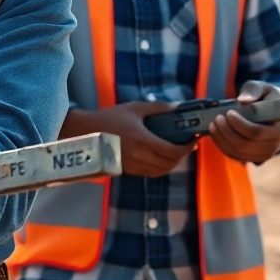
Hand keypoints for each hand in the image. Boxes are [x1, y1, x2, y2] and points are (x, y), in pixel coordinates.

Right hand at [63, 102, 195, 177]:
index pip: (173, 151)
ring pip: (161, 171)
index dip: (186, 148)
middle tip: (186, 146)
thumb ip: (158, 107)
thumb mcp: (135, 108)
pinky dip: (160, 167)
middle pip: (170, 164)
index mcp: (144, 141)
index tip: (193, 141)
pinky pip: (150, 173)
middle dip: (181, 156)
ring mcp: (134, 166)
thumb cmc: (111, 118)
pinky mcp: (128, 171)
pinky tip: (160, 158)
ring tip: (175, 152)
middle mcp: (141, 157)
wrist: (87, 133)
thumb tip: (178, 106)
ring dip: (172, 163)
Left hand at [207, 81, 279, 164]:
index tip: (229, 113)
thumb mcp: (265, 89)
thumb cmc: (269, 100)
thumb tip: (242, 99)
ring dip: (221, 138)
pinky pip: (233, 155)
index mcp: (279, 130)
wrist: (277, 115)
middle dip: (226, 131)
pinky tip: (216, 132)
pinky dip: (221, 144)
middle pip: (243, 144)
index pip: (256, 132)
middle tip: (217, 118)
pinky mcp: (252, 158)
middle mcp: (272, 146)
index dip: (239, 124)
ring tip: (213, 124)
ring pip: (236, 152)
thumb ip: (254, 91)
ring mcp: (262, 155)